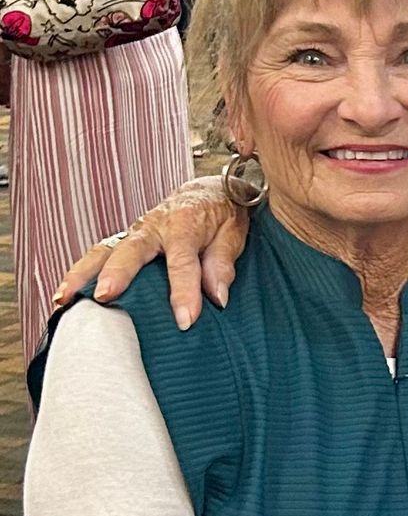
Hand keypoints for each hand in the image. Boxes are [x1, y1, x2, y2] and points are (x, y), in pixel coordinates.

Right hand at [52, 177, 249, 329]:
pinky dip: (80, 274)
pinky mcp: (124, 241)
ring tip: (65, 299)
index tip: (185, 321)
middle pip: (131, 251)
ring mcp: (134, 233)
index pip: (183, 261)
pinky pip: (99, 256)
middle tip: (105, 297)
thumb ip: (223, 264)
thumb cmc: (222, 216)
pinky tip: (66, 296)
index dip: (184, 292)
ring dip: (82, 274)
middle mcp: (153, 226)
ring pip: (103, 251)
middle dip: (117, 274)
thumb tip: (217, 297)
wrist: (208, 193)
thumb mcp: (234, 234)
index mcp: (185, 224)